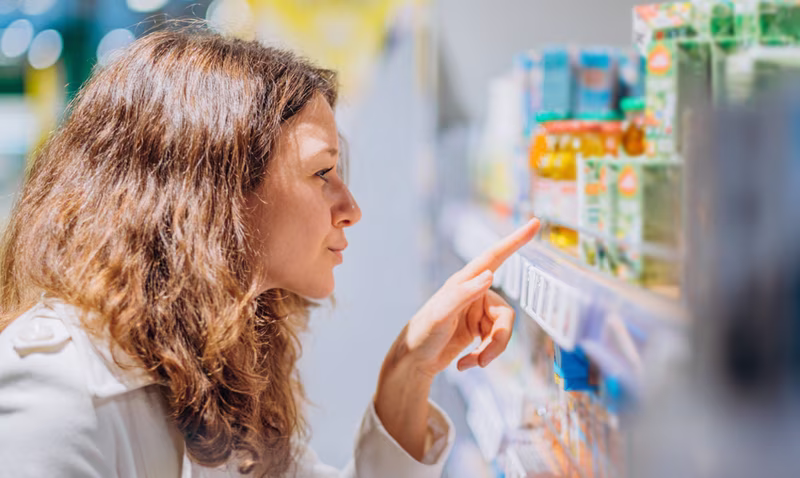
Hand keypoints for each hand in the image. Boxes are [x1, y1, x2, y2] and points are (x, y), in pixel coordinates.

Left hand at [401, 217, 540, 377]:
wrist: (412, 362)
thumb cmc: (422, 334)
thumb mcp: (440, 315)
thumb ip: (464, 294)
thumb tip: (490, 275)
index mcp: (465, 282)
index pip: (495, 256)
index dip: (516, 240)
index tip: (535, 223)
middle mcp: (474, 294)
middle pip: (505, 315)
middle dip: (499, 340)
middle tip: (484, 360)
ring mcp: (477, 313)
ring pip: (502, 332)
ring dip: (490, 352)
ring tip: (470, 364)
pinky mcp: (478, 331)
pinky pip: (494, 343)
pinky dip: (483, 357)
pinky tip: (464, 365)